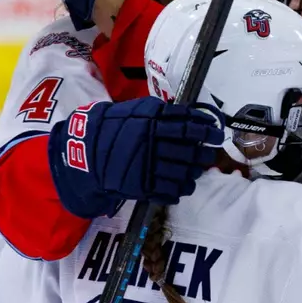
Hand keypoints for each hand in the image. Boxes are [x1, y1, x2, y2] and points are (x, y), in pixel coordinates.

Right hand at [47, 98, 222, 218]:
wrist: (86, 151)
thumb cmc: (114, 128)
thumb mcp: (137, 112)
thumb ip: (163, 114)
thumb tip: (193, 116)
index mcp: (151, 123)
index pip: (187, 126)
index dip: (205, 129)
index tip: (216, 132)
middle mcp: (151, 144)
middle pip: (189, 151)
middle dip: (204, 154)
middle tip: (209, 154)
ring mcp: (146, 166)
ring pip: (182, 172)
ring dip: (194, 173)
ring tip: (196, 171)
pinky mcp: (142, 186)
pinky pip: (170, 191)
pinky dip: (181, 189)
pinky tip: (184, 185)